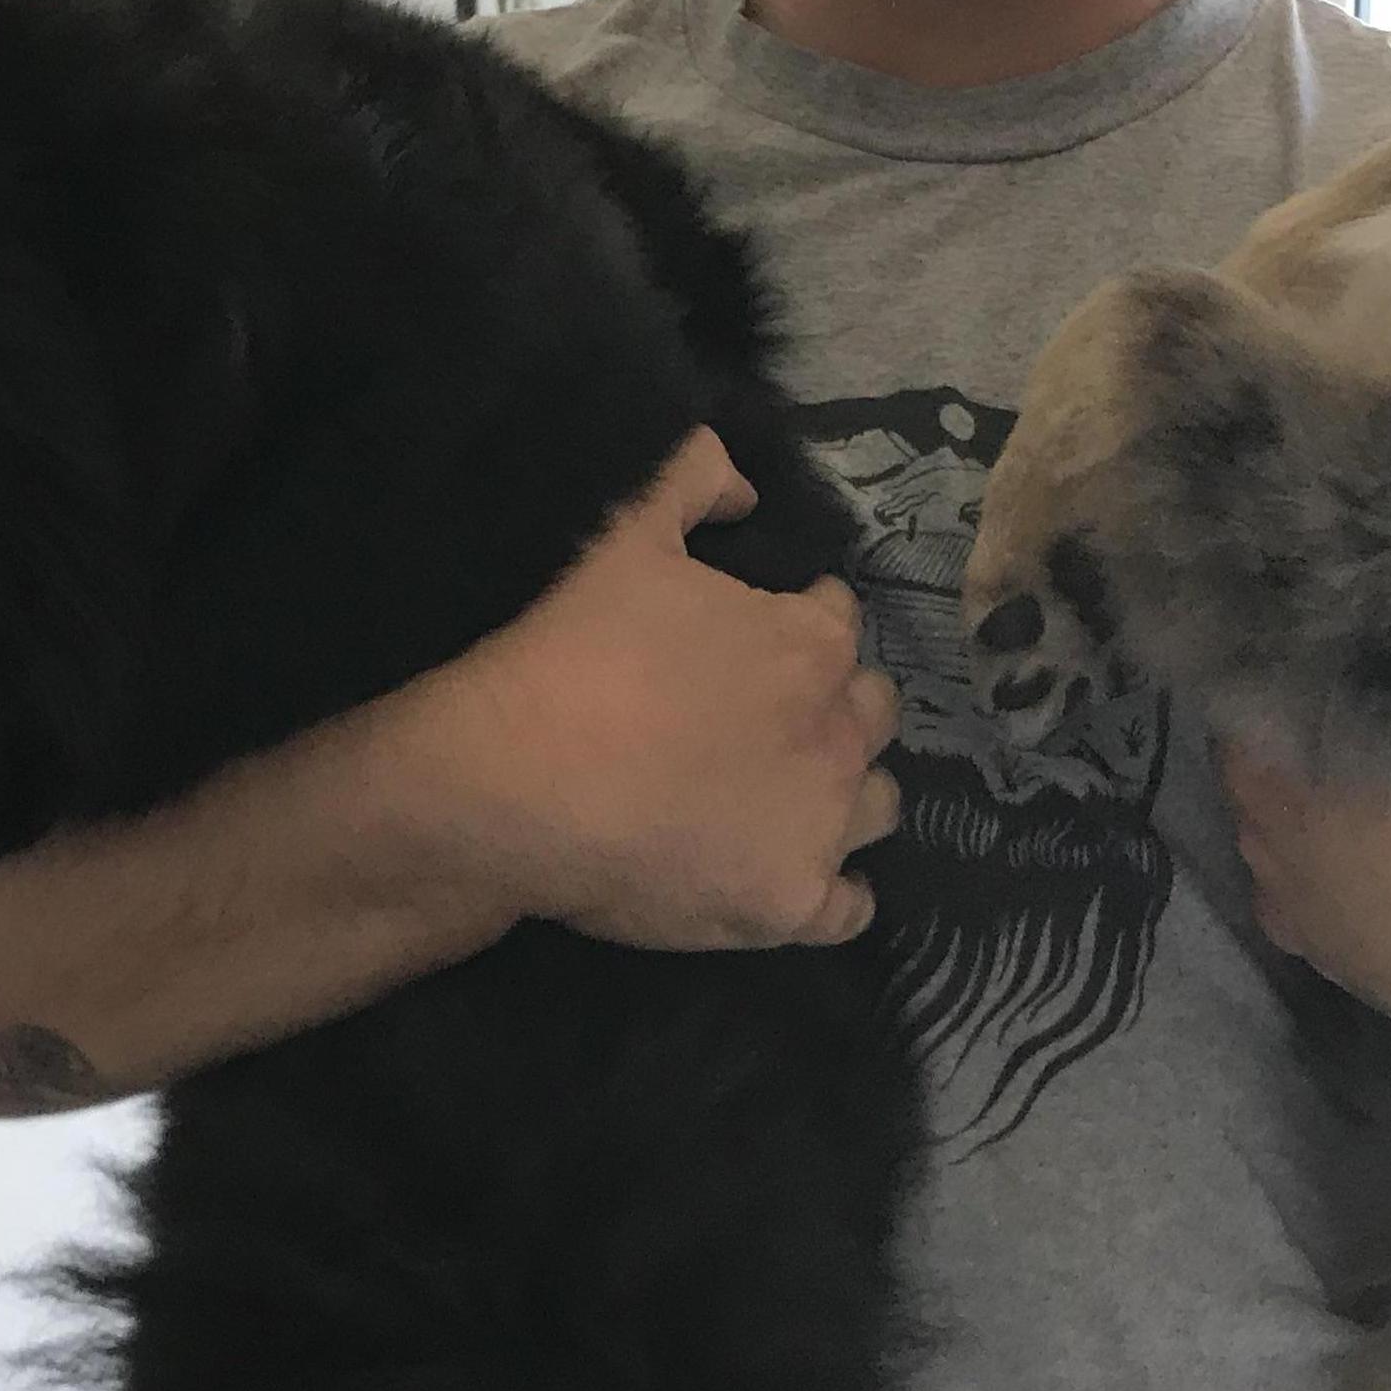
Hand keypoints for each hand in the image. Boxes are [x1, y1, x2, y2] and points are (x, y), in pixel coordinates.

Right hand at [400, 428, 903, 952]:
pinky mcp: (788, 907)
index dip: (801, 621)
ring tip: (792, 794)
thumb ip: (694, 480)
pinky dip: (833, 894)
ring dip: (846, 790)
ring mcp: (818, 828)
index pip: (840, 620)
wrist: (513, 782)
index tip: (761, 636)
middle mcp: (837, 735)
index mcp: (811, 644)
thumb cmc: (574, 654)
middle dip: (834, 704)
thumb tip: (742, 486)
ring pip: (877, 804)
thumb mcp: (627, 531)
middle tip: (772, 715)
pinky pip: (850, 909)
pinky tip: (798, 879)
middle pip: (873, 711)